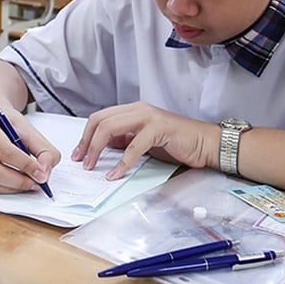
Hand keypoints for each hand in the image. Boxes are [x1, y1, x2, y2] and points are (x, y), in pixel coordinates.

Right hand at [0, 108, 61, 193]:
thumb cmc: (7, 124)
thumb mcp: (29, 129)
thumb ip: (43, 150)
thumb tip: (43, 174)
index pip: (3, 149)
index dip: (24, 164)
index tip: (41, 175)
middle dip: (18, 180)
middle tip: (36, 184)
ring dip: (12, 187)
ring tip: (29, 184)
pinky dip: (3, 188)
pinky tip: (16, 185)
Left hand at [73, 102, 218, 179]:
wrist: (205, 143)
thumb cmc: (177, 143)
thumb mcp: (144, 141)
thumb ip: (125, 140)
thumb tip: (104, 147)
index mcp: (133, 110)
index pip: (100, 118)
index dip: (86, 136)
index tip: (79, 153)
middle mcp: (138, 109)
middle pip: (101, 120)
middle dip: (86, 141)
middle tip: (81, 160)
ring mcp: (148, 117)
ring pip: (111, 127)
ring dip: (97, 149)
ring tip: (92, 166)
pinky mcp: (159, 128)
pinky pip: (133, 146)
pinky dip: (122, 162)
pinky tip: (116, 174)